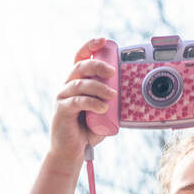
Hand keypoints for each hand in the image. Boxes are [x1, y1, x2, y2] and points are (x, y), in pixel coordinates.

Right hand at [48, 37, 117, 163]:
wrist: (72, 152)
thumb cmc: (87, 131)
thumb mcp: (103, 113)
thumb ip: (112, 102)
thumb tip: (132, 94)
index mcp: (77, 83)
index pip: (80, 58)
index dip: (90, 47)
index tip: (103, 41)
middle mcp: (67, 86)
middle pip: (80, 67)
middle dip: (97, 66)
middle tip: (113, 72)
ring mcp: (62, 97)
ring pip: (79, 84)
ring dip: (98, 87)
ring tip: (112, 95)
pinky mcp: (61, 110)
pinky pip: (77, 101)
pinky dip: (92, 103)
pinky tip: (103, 107)